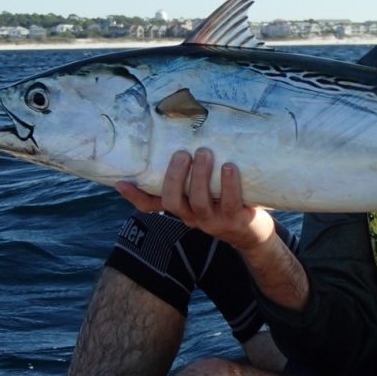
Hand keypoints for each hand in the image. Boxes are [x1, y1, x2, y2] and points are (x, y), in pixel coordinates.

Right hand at [115, 148, 275, 251]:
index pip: (151, 206)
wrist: (254, 234)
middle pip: (172, 201)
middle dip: (175, 176)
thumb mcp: (206, 193)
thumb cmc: (226, 204)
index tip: (121, 181)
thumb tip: (182, 141)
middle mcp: (192, 218)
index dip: (135, 196)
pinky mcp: (236, 221)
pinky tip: (228, 167)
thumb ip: (193, 177)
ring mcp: (213, 222)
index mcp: (181, 209)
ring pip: (199, 202)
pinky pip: (230, 203)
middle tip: (182, 153)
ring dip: (200, 176)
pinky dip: (228, 183)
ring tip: (204, 153)